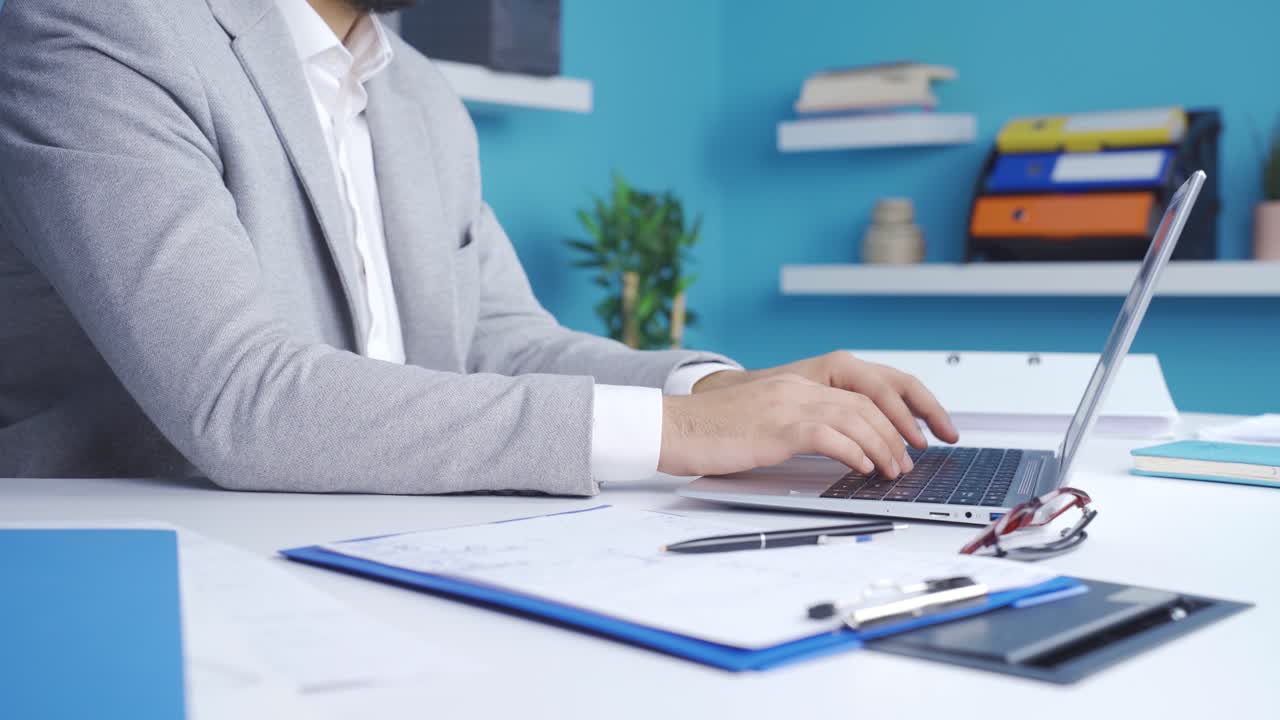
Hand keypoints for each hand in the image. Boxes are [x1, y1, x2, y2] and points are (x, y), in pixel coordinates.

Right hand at [658, 352, 957, 477]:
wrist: (675, 428)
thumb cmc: (713, 432)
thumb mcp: (764, 421)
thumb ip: (799, 425)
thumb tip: (838, 448)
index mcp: (797, 383)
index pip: (861, 388)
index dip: (894, 411)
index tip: (912, 435)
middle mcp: (799, 387)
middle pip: (867, 401)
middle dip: (898, 431)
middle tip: (910, 459)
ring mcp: (789, 404)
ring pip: (856, 418)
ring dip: (883, 446)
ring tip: (894, 469)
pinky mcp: (779, 427)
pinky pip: (831, 436)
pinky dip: (855, 453)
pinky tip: (864, 468)